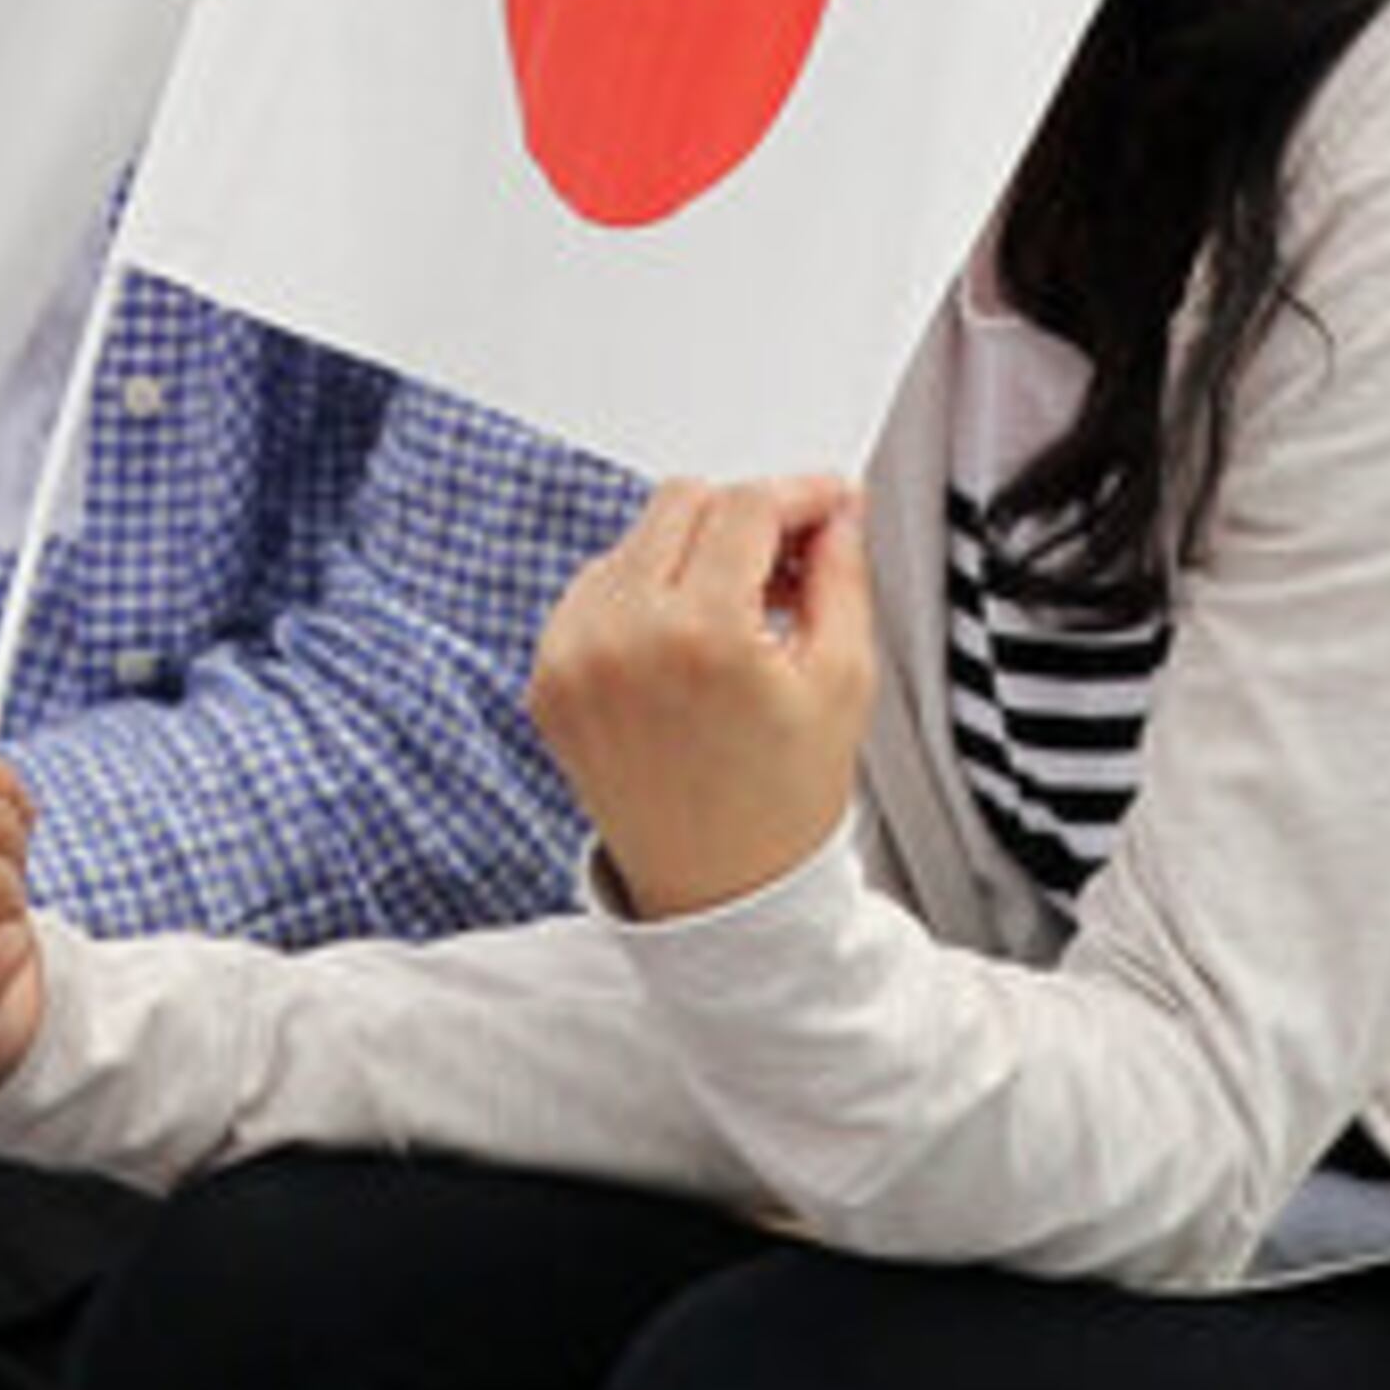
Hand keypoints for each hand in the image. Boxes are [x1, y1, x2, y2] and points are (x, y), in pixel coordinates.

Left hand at [529, 476, 873, 920]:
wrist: (719, 895)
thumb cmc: (786, 799)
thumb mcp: (843, 680)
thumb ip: (841, 574)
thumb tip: (835, 509)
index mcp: (701, 634)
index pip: (746, 507)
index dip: (798, 494)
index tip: (829, 503)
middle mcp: (621, 635)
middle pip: (683, 502)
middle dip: (743, 519)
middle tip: (788, 565)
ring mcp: (571, 656)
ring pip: (634, 539)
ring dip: (689, 556)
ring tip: (739, 616)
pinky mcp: (546, 677)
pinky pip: (594, 589)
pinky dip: (641, 595)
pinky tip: (686, 644)